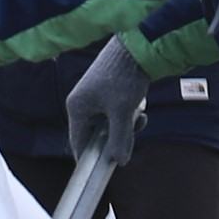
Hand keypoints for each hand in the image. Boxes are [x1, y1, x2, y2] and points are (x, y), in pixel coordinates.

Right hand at [65, 32, 149, 171]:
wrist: (137, 46)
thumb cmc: (124, 76)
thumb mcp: (123, 112)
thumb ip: (120, 138)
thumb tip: (120, 162)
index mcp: (77, 107)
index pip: (78, 142)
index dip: (89, 159)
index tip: (101, 173)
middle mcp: (82, 102)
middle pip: (96, 134)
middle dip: (116, 137)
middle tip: (131, 135)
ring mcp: (96, 97)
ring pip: (110, 124)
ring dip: (126, 126)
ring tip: (139, 116)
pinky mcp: (109, 92)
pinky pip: (117, 113)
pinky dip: (129, 115)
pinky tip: (142, 110)